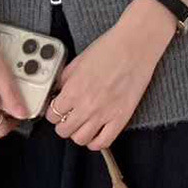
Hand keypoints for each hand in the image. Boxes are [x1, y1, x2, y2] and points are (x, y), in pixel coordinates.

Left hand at [44, 0, 176, 149]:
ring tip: (81, 126)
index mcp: (73, 90)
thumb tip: (57, 92)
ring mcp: (103, 114)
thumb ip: (65, 80)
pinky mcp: (120, 118)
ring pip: (80, 139)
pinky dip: (96, 143)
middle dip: (62, 125)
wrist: (136, 45)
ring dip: (77, 134)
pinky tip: (95, 135)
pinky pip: (103, 142)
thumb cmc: (109, 49)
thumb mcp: (78, 61)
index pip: (52, 115)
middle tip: (68, 118)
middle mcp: (86, 105)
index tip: (57, 110)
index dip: (52, 113)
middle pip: (63, 131)